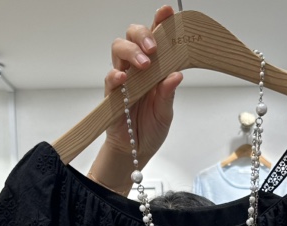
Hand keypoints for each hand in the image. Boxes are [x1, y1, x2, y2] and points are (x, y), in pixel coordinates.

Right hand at [89, 6, 183, 193]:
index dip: (160, 22)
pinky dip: (115, 75)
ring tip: (144, 64)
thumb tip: (177, 74)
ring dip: (131, 52)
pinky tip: (123, 78)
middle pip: (132, 35)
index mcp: (154, 67)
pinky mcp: (112, 93)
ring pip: (119, 49)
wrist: (135, 150)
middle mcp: (137, 67)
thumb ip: (168, 93)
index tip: (167, 12)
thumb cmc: (151, 128)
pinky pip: (110, 78)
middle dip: (143, 34)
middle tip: (154, 47)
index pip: (156, 37)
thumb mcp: (166, 112)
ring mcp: (123, 78)